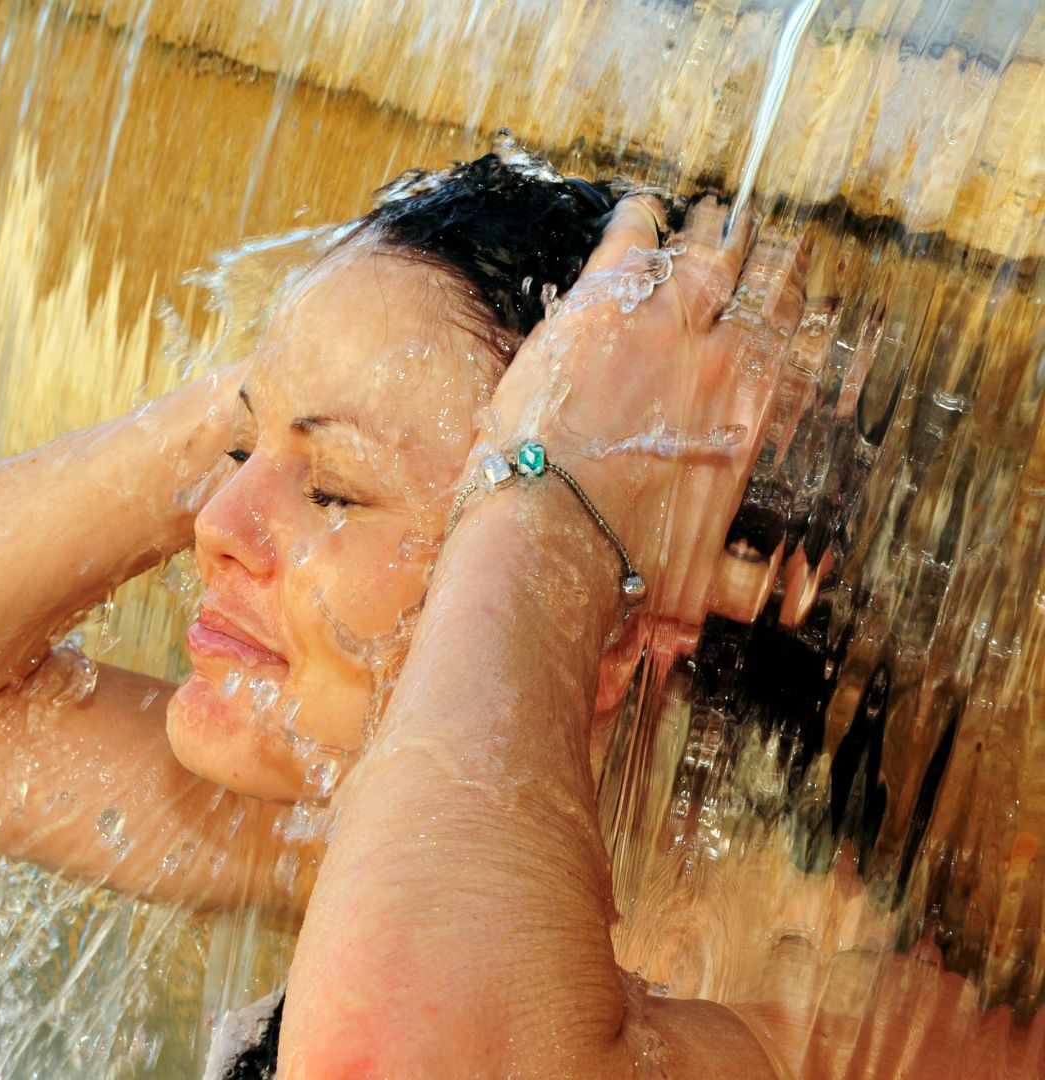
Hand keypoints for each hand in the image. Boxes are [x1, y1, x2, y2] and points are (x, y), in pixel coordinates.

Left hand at [481, 194, 808, 625]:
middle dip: (761, 265)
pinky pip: (635, 238)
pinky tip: (645, 209)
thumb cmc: (627, 561)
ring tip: (711, 217)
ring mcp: (664, 322)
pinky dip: (643, 221)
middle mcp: (723, 359)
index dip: (796, 323)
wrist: (557, 529)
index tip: (796, 308)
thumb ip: (744, 581)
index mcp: (753, 416)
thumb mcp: (701, 581)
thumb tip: (793, 602)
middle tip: (760, 243)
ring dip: (709, 236)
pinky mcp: (604, 300)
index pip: (795, 350)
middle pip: (758, 291)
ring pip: (702, 257)